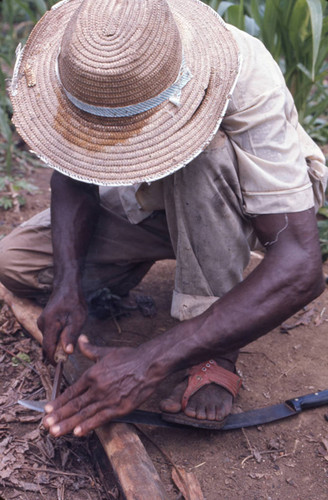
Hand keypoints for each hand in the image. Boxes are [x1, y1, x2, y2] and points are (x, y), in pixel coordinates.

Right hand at [37, 287, 86, 362]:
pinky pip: (50, 335)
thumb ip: (71, 336)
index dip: (54, 359)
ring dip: (59, 343)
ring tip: (72, 334)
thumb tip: (67, 352)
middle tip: (72, 349)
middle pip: (48, 345)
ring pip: (50, 340)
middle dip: (58, 351)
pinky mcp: (44, 322)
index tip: (61, 366)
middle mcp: (42, 324)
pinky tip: (67, 331)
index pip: (48, 347)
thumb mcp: (78, 319)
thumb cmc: (74, 301)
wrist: (67, 287)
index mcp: (49, 324)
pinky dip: (58, 337)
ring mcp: (41, 323)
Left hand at [43, 336, 157, 436]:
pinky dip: (89, 426)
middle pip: (74, 405)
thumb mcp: (106, 352)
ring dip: (68, 424)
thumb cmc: (129, 357)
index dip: (59, 402)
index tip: (47, 410)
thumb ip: (90, 349)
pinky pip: (101, 419)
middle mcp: (97, 388)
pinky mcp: (120, 408)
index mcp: (92, 374)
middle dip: (59, 416)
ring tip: (55, 432)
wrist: (149, 364)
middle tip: (45, 426)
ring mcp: (108, 399)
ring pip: (85, 414)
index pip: (71, 391)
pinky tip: (78, 433)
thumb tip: (81, 339)